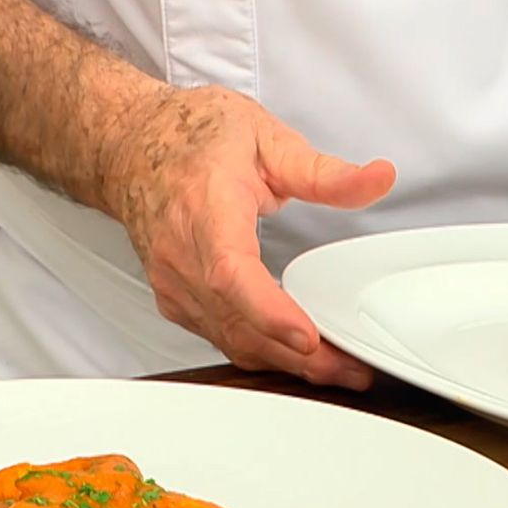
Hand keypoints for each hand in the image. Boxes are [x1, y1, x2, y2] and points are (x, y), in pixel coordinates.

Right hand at [103, 84, 394, 387]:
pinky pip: (222, 338)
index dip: (269, 311)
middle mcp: (182, 254)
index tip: (308, 337)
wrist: (130, 144)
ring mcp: (174, 284)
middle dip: (299, 355)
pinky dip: (262, 353)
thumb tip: (378, 178)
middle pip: (239, 322)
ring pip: (232, 340)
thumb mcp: (267, 138)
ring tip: (339, 370)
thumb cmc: (192, 138)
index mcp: (206, 208)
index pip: (231, 271)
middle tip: (353, 368)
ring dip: (287, 362)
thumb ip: (325, 171)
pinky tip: (298, 356)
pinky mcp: (176, 300)